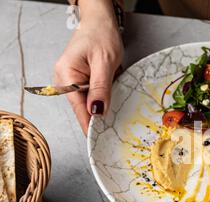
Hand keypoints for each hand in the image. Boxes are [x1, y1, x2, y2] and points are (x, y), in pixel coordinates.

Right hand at [54, 0, 122, 134]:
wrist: (100, 22)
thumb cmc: (101, 35)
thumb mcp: (105, 61)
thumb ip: (101, 87)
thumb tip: (97, 111)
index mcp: (66, 75)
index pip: (78, 107)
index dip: (89, 124)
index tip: (96, 141)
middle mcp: (65, 80)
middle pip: (82, 107)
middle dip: (98, 117)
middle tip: (113, 133)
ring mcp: (72, 81)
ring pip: (88, 103)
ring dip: (101, 107)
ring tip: (114, 114)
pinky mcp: (81, 80)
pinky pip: (92, 96)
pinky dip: (102, 99)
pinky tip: (111, 100)